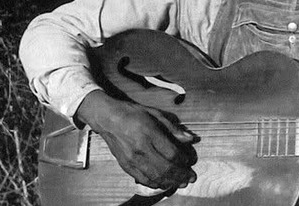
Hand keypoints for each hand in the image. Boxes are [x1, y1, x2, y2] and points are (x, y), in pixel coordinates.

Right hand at [76, 90, 197, 189]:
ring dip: (171, 182)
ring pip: (155, 177)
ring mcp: (132, 159)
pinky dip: (155, 184)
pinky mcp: (125, 165)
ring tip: (181, 183)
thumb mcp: (155, 114)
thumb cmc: (133, 113)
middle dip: (181, 175)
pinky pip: (142, 179)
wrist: (107, 118)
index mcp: (149, 133)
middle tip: (191, 178)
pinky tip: (164, 183)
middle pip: (165, 168)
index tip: (190, 161)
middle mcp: (140, 149)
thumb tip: (190, 139)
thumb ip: (173, 128)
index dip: (184, 160)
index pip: (172, 153)